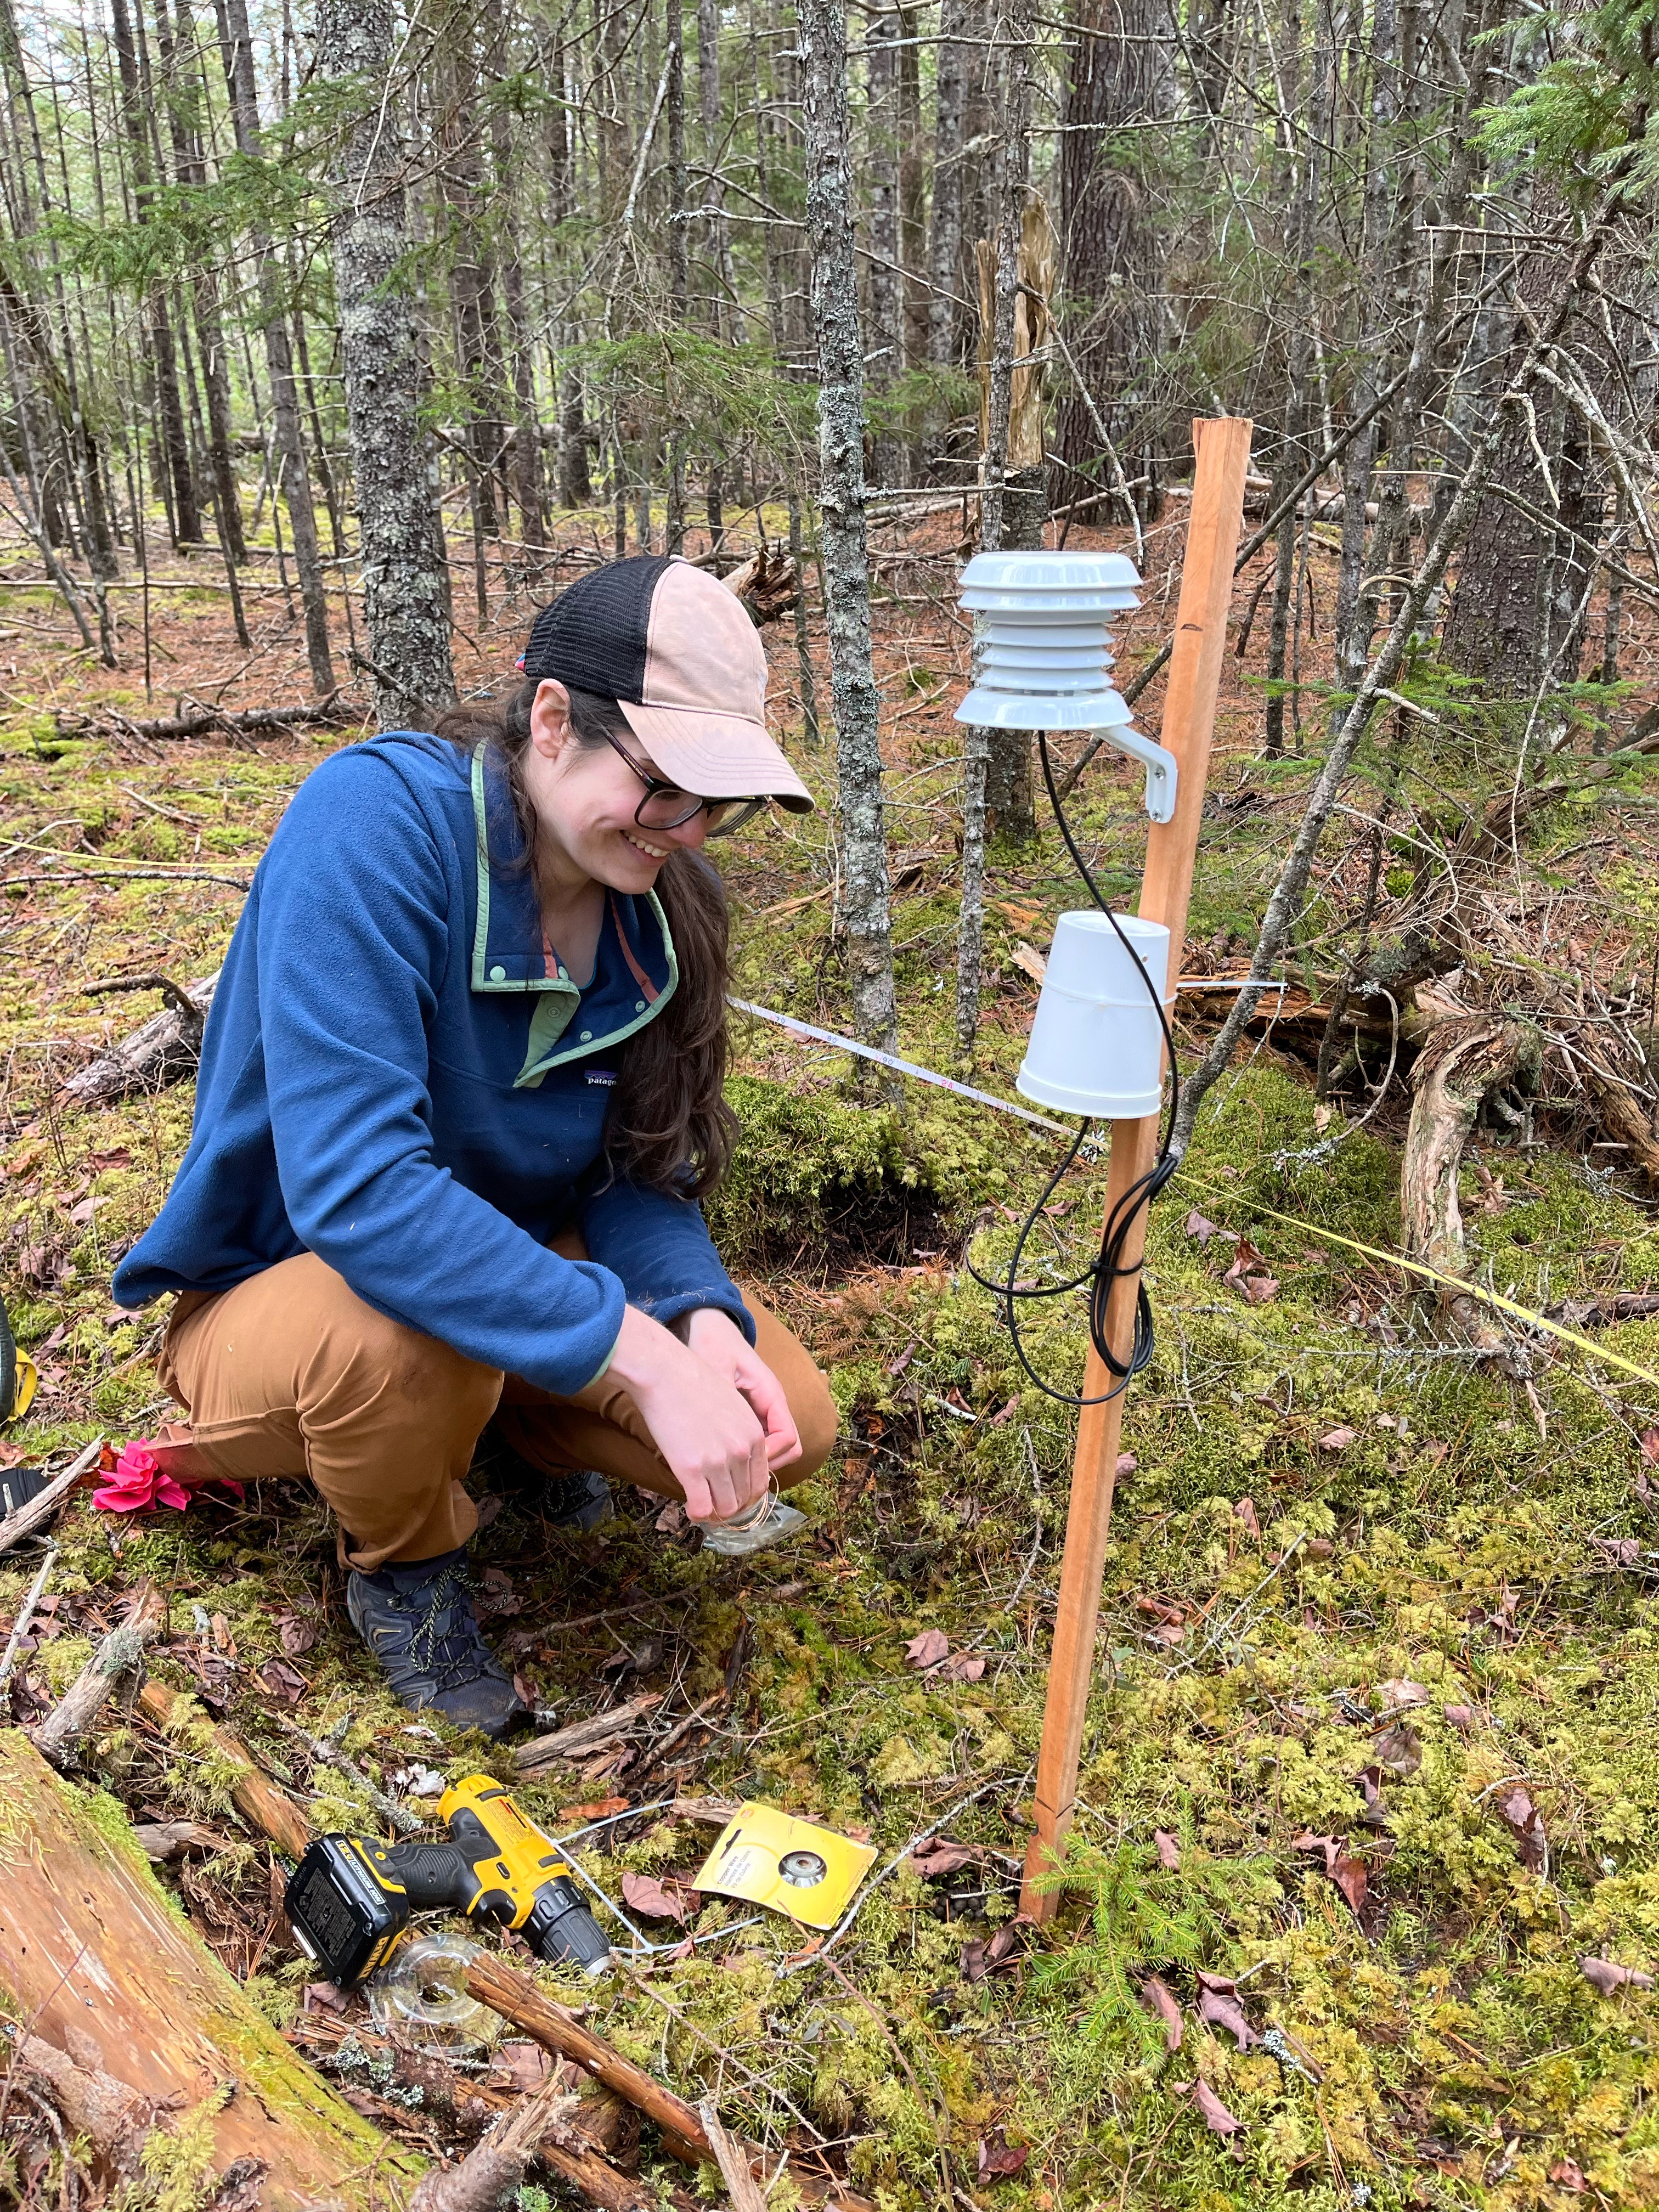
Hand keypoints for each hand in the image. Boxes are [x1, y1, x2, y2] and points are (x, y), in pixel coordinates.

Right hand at [606, 1306, 768, 1523]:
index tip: (730, 1495)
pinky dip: (698, 1514)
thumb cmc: (692, 1384)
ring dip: (715, 1513)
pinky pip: (702, 1508)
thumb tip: (732, 1461)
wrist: (665, 1372)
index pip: (760, 1482)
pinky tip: (691, 1508)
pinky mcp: (691, 1468)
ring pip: (726, 1508)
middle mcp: (742, 1451)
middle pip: (745, 1498)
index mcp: (755, 1436)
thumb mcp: (732, 1408)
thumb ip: (739, 1435)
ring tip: (702, 1507)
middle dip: (731, 1506)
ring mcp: (718, 1461)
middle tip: (715, 1505)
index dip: (745, 1495)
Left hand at [683, 1308, 801, 1474]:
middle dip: (766, 1467)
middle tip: (734, 1478)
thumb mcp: (714, 1366)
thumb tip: (724, 1431)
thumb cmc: (712, 1343)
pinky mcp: (751, 1412)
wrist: (709, 1326)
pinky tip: (722, 1459)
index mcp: (771, 1393)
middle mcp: (773, 1404)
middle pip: (788, 1448)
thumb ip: (722, 1394)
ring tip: (727, 1474)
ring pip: (776, 1447)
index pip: (788, 1438)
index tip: (741, 1464)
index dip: (771, 1456)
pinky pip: (761, 1441)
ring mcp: (764, 1409)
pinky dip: (749, 1455)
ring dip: (758, 1464)